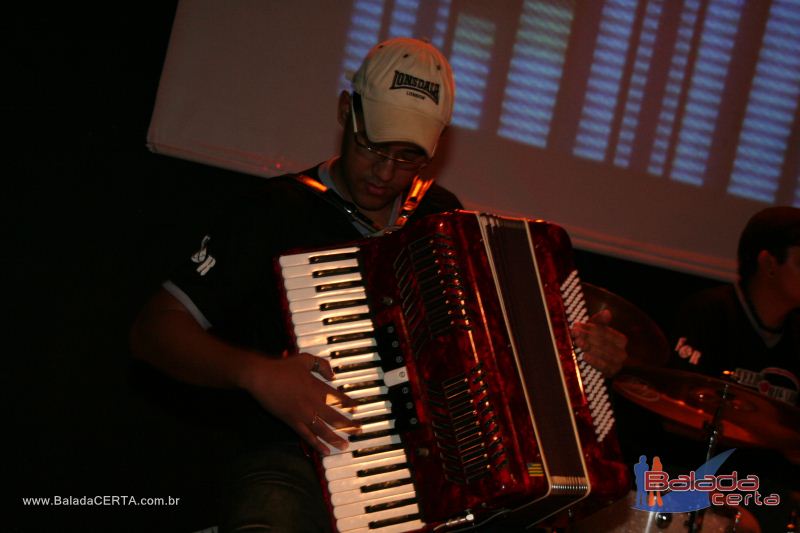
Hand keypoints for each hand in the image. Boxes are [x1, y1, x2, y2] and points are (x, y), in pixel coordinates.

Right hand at [240, 352, 359, 454]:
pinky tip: (324, 450)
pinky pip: (307, 436)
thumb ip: (322, 366)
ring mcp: (303, 415)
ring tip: (344, 446)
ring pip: (323, 430)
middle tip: (358, 430)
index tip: (356, 409)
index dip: (349, 405)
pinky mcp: (292, 422)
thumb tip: (332, 375)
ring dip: (335, 439)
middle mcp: (313, 403)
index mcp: (317, 388)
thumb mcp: (305, 360)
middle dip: (348, 425)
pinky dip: (317, 444)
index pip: (339, 399)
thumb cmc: (282, 368)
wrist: (262, 377)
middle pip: (335, 417)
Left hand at [571, 308, 627, 377]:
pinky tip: (585, 356)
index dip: (590, 328)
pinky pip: (604, 367)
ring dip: (589, 347)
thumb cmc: (595, 344)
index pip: (604, 332)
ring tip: (578, 342)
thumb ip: (599, 322)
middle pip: (603, 342)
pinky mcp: (612, 373)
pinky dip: (594, 361)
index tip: (576, 326)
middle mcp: (622, 352)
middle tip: (575, 333)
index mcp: (621, 339)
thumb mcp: (595, 332)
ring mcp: (618, 363)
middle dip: (587, 337)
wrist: (597, 367)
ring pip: (603, 354)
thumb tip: (607, 312)